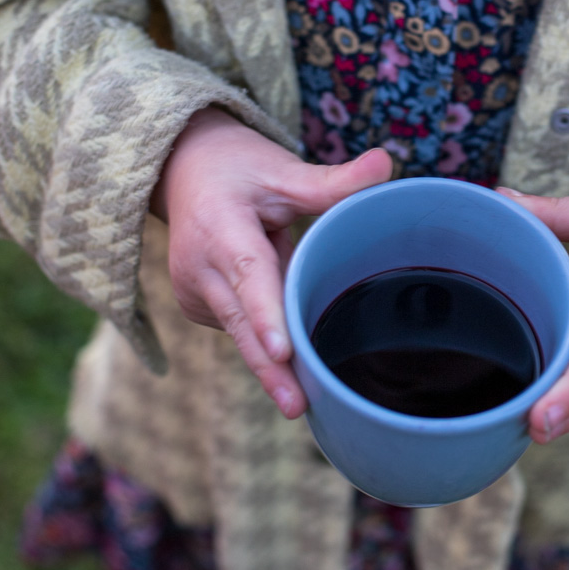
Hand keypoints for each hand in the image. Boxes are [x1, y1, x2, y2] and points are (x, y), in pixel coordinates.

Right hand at [151, 108, 391, 416]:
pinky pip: (238, 329)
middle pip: (240, 322)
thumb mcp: (282, 169)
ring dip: (271, 363)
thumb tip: (387, 163)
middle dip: (270, 368)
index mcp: (220, 225)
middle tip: (299, 406)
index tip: (282, 351)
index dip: (264, 315)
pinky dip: (264, 340)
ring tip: (301, 400)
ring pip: (240, 334)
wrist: (181, 172)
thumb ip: (332, 180)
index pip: (248, 273)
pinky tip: (289, 351)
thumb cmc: (239, 170)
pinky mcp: (197, 305)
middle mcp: (198, 264)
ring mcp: (193, 290)